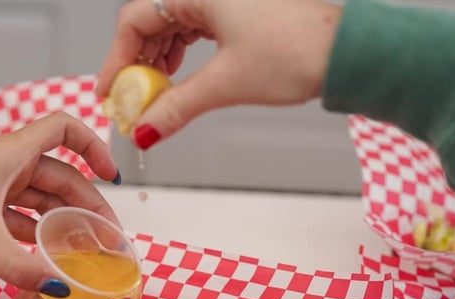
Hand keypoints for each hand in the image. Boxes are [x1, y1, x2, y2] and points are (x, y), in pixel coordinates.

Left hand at [0, 112, 120, 290]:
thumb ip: (21, 265)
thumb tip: (61, 287)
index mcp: (12, 154)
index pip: (64, 129)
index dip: (92, 146)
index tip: (110, 176)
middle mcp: (7, 167)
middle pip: (62, 179)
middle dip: (88, 207)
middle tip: (109, 240)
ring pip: (41, 203)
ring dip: (64, 226)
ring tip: (87, 256)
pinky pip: (19, 222)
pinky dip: (36, 239)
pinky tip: (49, 261)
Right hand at [95, 0, 341, 148]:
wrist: (345, 51)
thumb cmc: (297, 50)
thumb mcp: (225, 83)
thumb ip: (176, 108)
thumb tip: (143, 131)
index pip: (136, 19)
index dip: (115, 59)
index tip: (108, 91)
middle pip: (151, 20)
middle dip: (137, 63)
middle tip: (131, 99)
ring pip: (172, 24)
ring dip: (158, 59)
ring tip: (156, 91)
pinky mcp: (239, 8)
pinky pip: (194, 25)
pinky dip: (181, 52)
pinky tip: (179, 73)